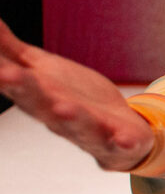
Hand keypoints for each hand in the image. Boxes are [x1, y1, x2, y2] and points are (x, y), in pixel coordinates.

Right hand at [0, 18, 154, 170]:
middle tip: (8, 74)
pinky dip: (122, 142)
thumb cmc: (72, 97)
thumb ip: (12, 50)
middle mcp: (58, 117)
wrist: (119, 130)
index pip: (14, 84)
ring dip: (71, 117)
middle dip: (24, 89)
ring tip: (62, 107)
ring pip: (78, 125)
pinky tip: (124, 139)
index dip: (1, 74)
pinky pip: (121, 143)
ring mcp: (90, 131)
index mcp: (37, 98)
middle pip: (38, 103)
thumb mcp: (41, 70)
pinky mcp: (120, 142)